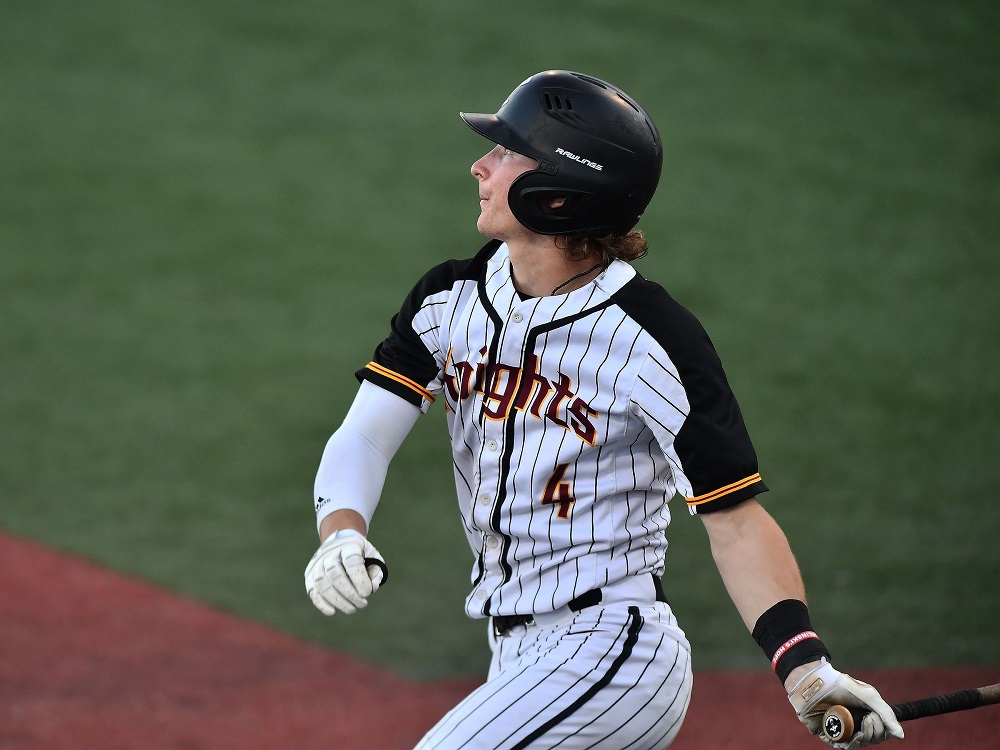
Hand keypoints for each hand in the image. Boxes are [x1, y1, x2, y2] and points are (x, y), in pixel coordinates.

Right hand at [304, 529, 386, 614]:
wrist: (339, 542)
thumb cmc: (360, 553)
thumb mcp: (373, 555)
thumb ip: (376, 571)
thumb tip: (372, 588)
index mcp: (348, 545)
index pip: (351, 561)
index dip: (359, 579)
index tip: (367, 593)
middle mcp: (329, 553)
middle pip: (335, 575)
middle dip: (350, 594)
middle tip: (362, 604)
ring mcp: (317, 564)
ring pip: (323, 584)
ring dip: (338, 601)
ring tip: (352, 609)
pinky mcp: (310, 575)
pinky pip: (312, 590)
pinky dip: (321, 603)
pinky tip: (332, 611)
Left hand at [787, 660, 903, 748]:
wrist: (818, 683)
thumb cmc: (843, 686)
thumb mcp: (870, 696)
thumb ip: (887, 715)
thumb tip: (901, 736)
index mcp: (865, 715)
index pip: (881, 732)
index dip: (883, 730)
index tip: (877, 717)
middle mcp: (854, 724)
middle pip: (872, 739)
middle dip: (875, 731)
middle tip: (869, 717)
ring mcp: (842, 730)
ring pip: (860, 744)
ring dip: (867, 737)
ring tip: (864, 723)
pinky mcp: (830, 734)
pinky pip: (844, 746)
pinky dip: (853, 743)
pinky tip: (857, 735)